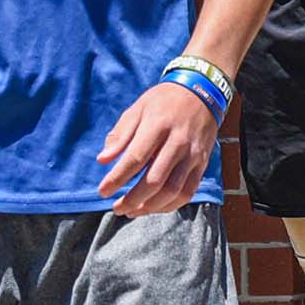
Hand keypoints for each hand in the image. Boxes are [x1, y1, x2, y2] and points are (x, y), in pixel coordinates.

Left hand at [97, 82, 220, 215]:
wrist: (202, 92)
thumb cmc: (163, 101)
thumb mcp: (138, 108)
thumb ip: (120, 134)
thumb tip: (102, 160)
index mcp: (157, 125)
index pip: (135, 158)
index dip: (117, 178)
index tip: (102, 191)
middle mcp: (177, 142)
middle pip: (154, 180)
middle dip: (133, 199)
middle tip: (117, 207)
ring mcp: (192, 155)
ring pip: (172, 190)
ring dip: (150, 207)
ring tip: (132, 212)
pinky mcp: (202, 163)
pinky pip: (188, 192)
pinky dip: (170, 205)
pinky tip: (154, 207)